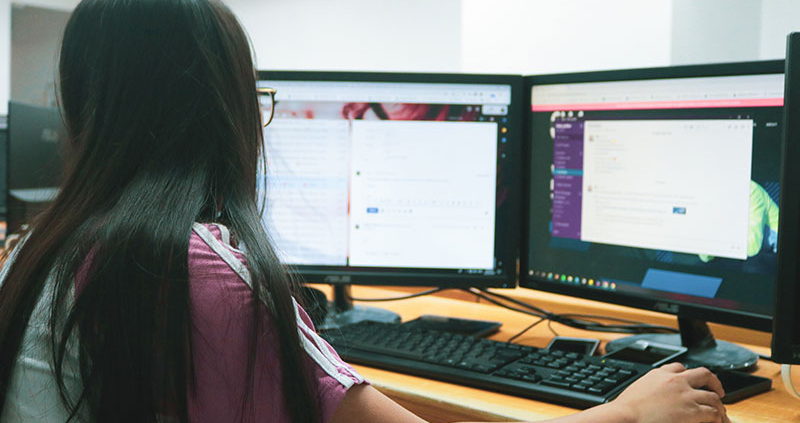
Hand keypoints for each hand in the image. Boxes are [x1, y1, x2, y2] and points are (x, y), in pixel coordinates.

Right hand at [610, 363, 728, 422]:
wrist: (625, 417)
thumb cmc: (626, 410)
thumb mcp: (636, 390)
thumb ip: (649, 388)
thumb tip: (652, 395)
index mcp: (660, 374)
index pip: (679, 367)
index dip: (689, 374)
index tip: (691, 380)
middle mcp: (676, 381)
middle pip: (703, 374)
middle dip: (714, 382)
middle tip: (717, 391)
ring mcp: (686, 395)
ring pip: (713, 396)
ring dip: (718, 405)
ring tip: (720, 412)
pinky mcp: (693, 412)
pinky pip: (713, 413)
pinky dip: (718, 418)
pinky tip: (718, 422)